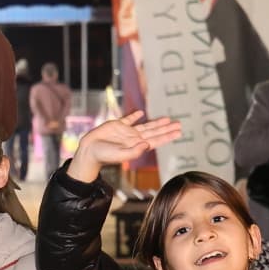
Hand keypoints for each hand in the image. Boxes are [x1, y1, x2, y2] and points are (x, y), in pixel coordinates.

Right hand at [67, 110, 182, 181]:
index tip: (178, 132)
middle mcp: (134, 138)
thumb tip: (147, 144)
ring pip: (145, 126)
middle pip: (154, 132)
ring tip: (167, 119)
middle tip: (179, 124)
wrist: (89, 151)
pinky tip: (141, 113)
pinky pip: (128, 120)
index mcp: (136, 146)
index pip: (156, 140)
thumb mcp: (120, 155)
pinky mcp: (116, 125)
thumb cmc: (104, 156)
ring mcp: (126, 132)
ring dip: (156, 123)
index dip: (167, 136)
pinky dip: (135, 116)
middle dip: (166, 129)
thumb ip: (134, 151)